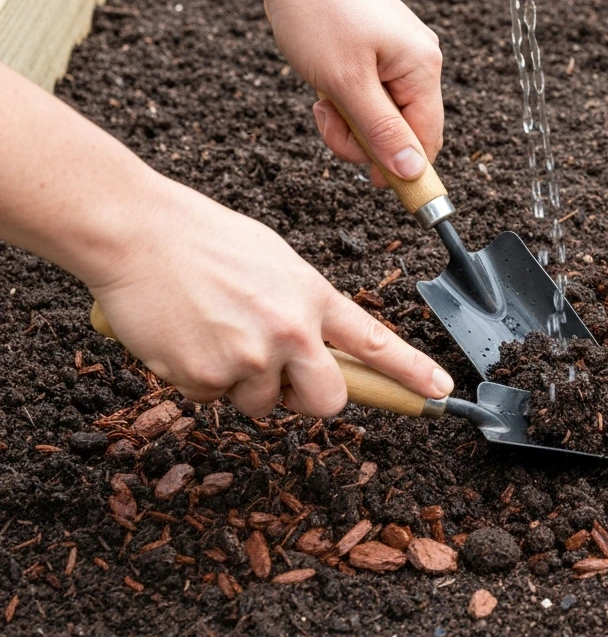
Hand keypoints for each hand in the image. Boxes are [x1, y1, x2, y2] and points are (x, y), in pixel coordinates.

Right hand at [89, 178, 452, 417]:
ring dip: (241, 385)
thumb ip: (301, 304)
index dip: (411, 373)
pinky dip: (198, 377)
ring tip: (214, 332)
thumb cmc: (202, 239)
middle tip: (280, 376)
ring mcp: (249, 357)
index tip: (440, 392)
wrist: (137, 232)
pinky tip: (185, 337)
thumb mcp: (274, 262)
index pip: (376, 342)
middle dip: (308, 398)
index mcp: (313, 296)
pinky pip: (212, 398)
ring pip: (260, 405)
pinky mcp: (205, 376)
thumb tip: (313, 345)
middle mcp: (290, 331)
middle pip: (327, 400)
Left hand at [259, 0, 443, 186]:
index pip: (427, 139)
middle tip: (326, 118)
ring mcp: (400, 52)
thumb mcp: (346, 84)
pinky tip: (323, 80)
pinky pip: (370, 92)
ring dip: (349, 118)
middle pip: (404, 129)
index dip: (401, 167)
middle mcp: (421, 60)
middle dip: (363, 137)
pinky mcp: (379, 47)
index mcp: (423, 68)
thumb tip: (413, 172)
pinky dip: (345, 96)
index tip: (368, 183)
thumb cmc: (316, 13)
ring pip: (382, 113)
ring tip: (321, 95)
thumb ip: (381, 131)